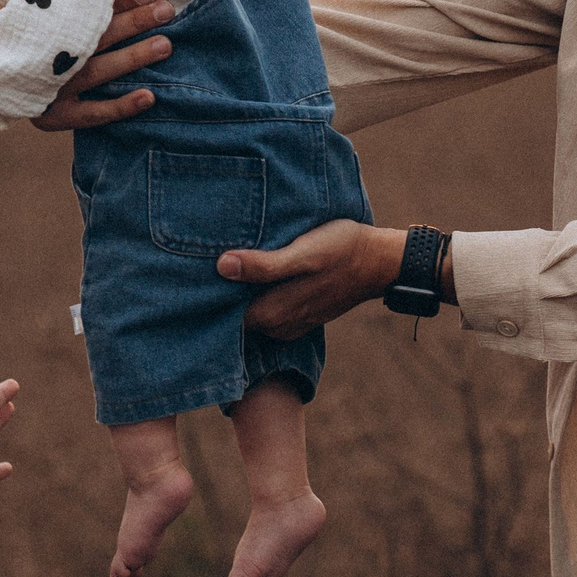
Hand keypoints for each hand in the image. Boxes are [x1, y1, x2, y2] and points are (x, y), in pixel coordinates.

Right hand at [32, 0, 177, 130]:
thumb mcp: (29, 10)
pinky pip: (94, 113)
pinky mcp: (57, 116)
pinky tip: (149, 97)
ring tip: (164, 45)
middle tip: (166, 11)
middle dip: (133, 22)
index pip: (85, 8)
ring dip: (132, 58)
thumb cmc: (21, 39)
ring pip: (98, 71)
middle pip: (96, 36)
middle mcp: (48, 56)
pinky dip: (121, 106)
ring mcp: (53, 87)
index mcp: (43, 25)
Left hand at [222, 221, 407, 341]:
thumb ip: (264, 265)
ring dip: (241, 291)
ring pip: (252, 311)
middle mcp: (277, 325)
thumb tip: (222, 266)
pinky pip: (269, 308)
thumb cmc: (342, 250)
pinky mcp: (300, 314)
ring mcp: (289, 322)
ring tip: (231, 260)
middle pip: (234, 313)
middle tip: (207, 257)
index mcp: (272, 313)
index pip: (222, 312)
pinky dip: (259, 293)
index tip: (196, 268)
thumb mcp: (304, 253)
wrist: (380, 261)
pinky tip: (258, 271)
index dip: (209, 291)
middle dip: (222, 291)